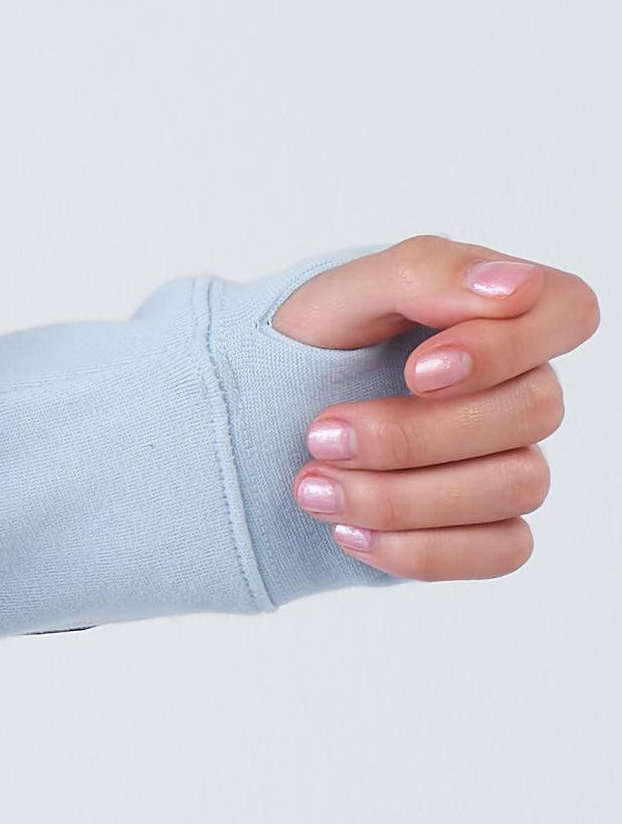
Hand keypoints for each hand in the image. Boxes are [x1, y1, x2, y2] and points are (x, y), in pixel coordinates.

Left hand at [272, 235, 600, 580]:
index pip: (569, 311)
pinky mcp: (490, 529)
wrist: (254, 427)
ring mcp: (512, 461)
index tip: (416, 371)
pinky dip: (418, 548)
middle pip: (533, 411)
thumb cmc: (310, 345)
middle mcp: (519, 386)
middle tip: (320, 434)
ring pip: (519, 486)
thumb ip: (426, 272)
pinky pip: (502, 551)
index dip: (506, 347)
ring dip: (402, 495)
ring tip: (313, 487)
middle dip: (414, 433)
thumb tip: (513, 285)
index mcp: (499, 312)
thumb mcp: (342, 294)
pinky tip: (348, 531)